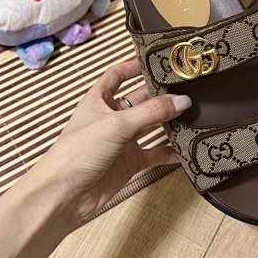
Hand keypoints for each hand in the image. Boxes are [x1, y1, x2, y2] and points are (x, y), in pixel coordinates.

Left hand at [39, 58, 190, 227]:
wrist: (65, 195)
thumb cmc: (77, 153)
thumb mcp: (116, 124)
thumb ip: (151, 111)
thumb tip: (180, 100)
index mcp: (99, 100)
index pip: (117, 75)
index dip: (134, 66)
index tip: (155, 62)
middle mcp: (111, 118)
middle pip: (140, 101)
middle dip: (160, 96)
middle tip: (185, 90)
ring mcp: (121, 141)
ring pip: (150, 127)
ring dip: (168, 123)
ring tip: (191, 115)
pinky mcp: (129, 162)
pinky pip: (154, 153)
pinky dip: (169, 152)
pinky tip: (184, 149)